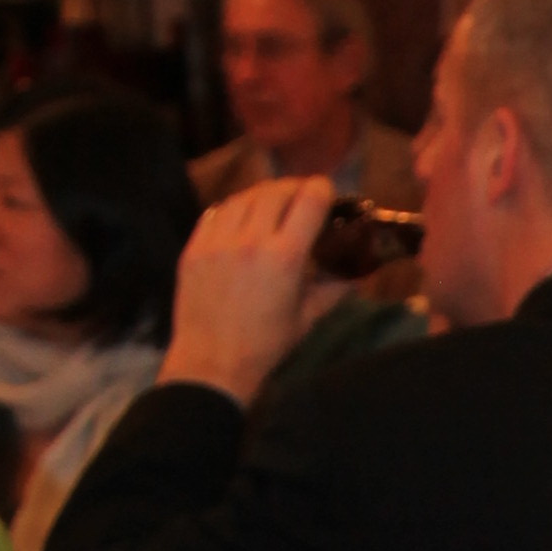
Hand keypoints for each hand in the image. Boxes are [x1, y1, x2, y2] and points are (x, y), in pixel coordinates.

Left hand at [166, 173, 338, 403]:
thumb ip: (333, 290)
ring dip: (263, 195)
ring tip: (272, 204)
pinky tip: (242, 218)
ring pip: (244, 196)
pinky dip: (234, 208)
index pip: (309, 200)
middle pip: (275, 190)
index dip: (322, 189)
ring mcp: (217, 241)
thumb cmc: (265, 345)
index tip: (327, 194)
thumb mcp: (306, 318)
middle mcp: (250, 240)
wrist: (211, 363)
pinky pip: (217, 212)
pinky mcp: (194, 247)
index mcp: (284, 257)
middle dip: (294, 187)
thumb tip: (357, 275)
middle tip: (302, 196)